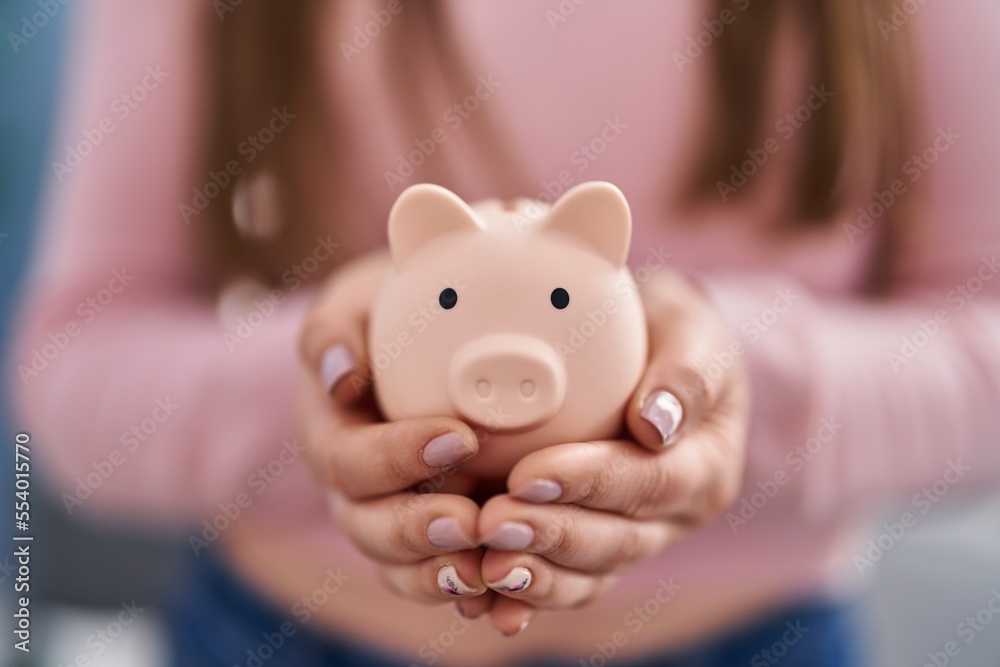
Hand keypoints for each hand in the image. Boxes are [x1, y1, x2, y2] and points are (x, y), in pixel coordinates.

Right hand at [298, 252, 488, 606]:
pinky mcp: (429, 537)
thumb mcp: (356, 302)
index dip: (395, 457)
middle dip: (417, 530)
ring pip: (401, 565)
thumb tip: (340, 376)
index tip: (459, 437)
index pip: (349, 459)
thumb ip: (337, 329)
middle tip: (473, 520)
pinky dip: (468, 594)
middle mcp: (353, 487)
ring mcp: (388, 517)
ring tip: (488, 572)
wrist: (420, 336)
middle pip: (368, 526)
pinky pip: (440, 577)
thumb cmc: (389, 310)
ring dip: (442, 572)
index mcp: (330, 433)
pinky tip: (506, 602)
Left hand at [475, 270, 750, 633]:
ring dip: (534, 577)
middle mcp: (674, 518)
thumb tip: (655, 423)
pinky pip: (563, 586)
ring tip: (483, 568)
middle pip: (616, 541)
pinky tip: (481, 602)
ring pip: (588, 576)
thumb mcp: (691, 330)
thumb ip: (686, 372)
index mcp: (705, 467)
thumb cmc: (670, 333)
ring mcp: (635, 542)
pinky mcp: (595, 554)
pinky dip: (524, 597)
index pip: (649, 481)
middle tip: (490, 524)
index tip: (529, 473)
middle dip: (550, 535)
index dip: (589, 482)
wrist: (655, 357)